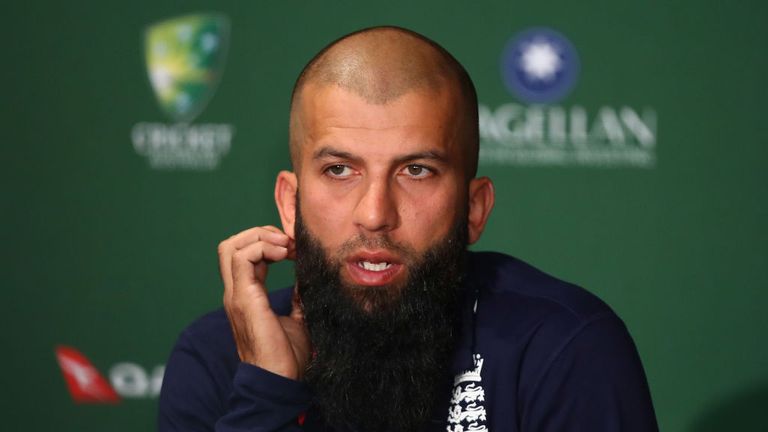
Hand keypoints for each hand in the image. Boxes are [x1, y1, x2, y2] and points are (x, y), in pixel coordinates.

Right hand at [218, 226, 309, 379]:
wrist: (279, 380)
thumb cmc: (287, 357)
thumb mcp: (296, 320)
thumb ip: (296, 300)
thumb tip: (305, 283)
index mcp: (246, 296)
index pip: (245, 256)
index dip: (268, 244)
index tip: (295, 249)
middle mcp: (236, 293)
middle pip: (231, 245)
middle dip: (259, 233)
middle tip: (287, 242)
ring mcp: (236, 295)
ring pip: (231, 247)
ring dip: (261, 237)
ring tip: (285, 247)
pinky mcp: (243, 298)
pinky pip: (242, 258)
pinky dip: (262, 247)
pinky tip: (283, 255)